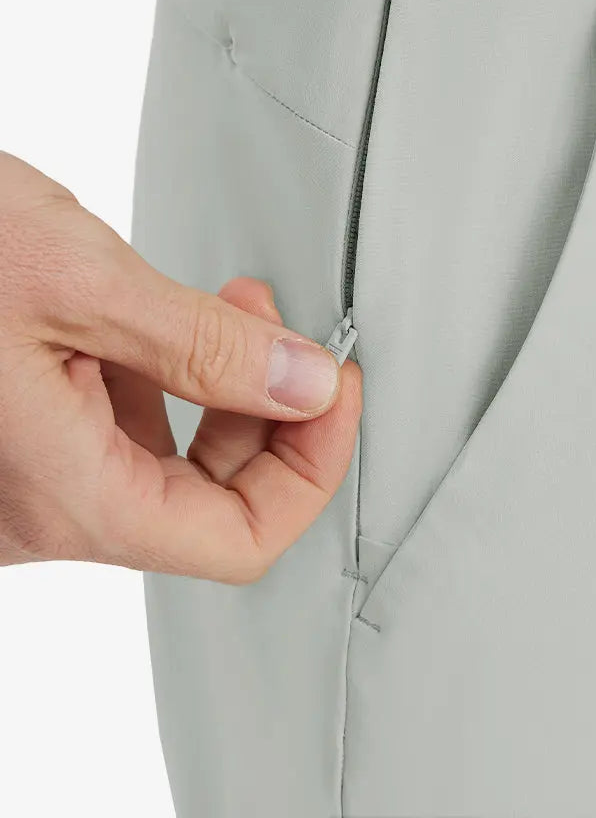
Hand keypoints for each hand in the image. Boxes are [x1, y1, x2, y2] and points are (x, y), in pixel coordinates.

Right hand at [0, 152, 361, 583]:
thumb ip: (206, 348)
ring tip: (219, 303)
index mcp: (64, 494)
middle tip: (277, 325)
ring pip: (161, 465)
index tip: (338, 387)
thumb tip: (309, 386)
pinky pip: (111, 432)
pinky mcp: (11, 437)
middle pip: (206, 506)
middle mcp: (37, 510)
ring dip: (215, 388)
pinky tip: (155, 316)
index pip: (239, 541)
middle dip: (266, 415)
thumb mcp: (82, 280)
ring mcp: (19, 479)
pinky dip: (157, 378)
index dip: (312, 467)